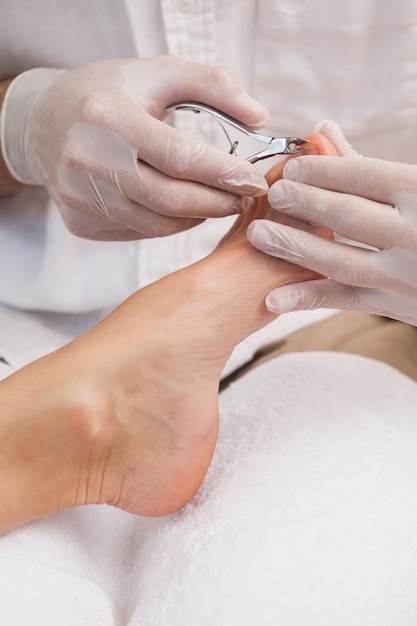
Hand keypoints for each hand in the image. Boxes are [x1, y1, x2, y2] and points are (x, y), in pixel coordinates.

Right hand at [1, 56, 267, 239]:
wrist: (45, 123)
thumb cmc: (110, 94)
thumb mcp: (158, 73)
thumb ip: (214, 85)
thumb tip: (261, 118)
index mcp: (108, 116)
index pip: (179, 157)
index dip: (223, 173)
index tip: (256, 180)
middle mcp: (86, 161)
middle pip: (170, 199)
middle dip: (217, 202)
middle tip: (244, 196)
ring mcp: (79, 198)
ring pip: (157, 225)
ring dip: (197, 218)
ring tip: (218, 201)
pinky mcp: (79, 222)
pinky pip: (139, 233)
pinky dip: (169, 224)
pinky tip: (181, 208)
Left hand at [247, 121, 416, 326]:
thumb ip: (367, 164)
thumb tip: (322, 130)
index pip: (365, 176)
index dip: (322, 170)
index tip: (291, 166)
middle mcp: (415, 235)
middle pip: (348, 216)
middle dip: (303, 203)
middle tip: (272, 194)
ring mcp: (404, 275)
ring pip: (341, 261)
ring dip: (295, 248)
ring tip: (259, 235)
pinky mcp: (395, 305)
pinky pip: (346, 301)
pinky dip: (308, 299)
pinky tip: (273, 298)